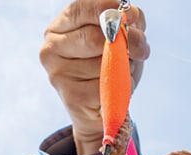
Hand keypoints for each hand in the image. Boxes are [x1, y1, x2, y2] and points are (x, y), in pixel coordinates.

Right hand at [40, 1, 148, 154]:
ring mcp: (58, 73)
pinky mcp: (71, 96)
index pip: (81, 9)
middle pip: (94, 37)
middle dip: (125, 42)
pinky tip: (114, 89)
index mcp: (59, 28)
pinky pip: (108, 85)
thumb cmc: (108, 68)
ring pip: (103, 63)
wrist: (100, 109)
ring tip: (120, 73)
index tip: (128, 14)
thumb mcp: (119, 39)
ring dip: (124, 68)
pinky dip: (122, 87)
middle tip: (139, 49)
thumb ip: (126, 23)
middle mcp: (51, 48)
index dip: (106, 9)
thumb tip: (132, 16)